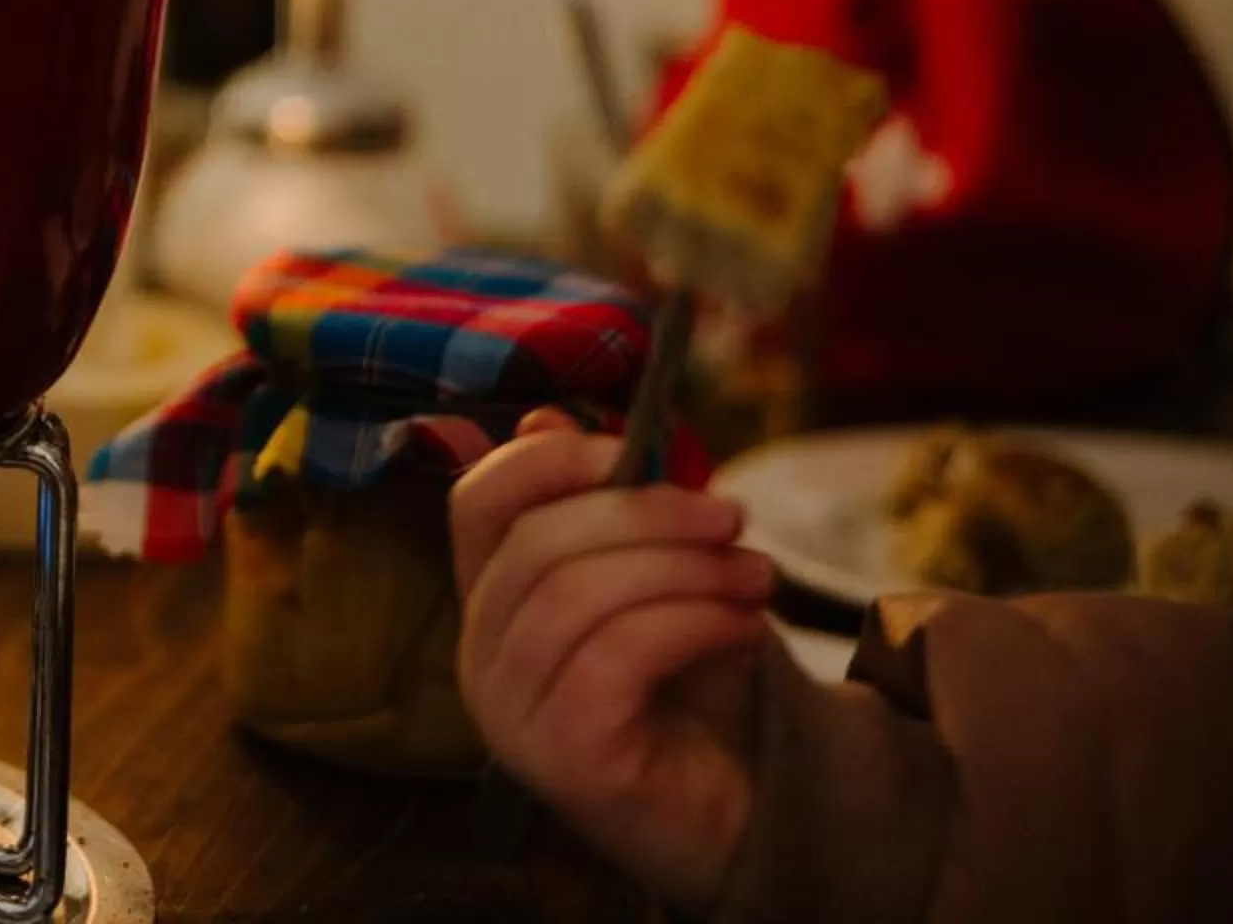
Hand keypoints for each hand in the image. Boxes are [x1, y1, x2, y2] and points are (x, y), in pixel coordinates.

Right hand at [450, 411, 773, 915]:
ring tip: (757, 576)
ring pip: (576, 595)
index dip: (544, 460)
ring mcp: (511, 711)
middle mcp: (482, 656)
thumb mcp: (657, 576)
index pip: (476, 503)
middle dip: (645, 514)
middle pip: (537, 541)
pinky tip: (743, 629)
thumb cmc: (690, 687)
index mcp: (493, 601)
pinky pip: (613, 657)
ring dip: (682, 569)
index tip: (630, 448)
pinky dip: (689, 624)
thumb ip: (609, 508)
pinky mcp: (561, 756)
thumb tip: (545, 417)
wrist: (737, 815)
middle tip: (733, 517)